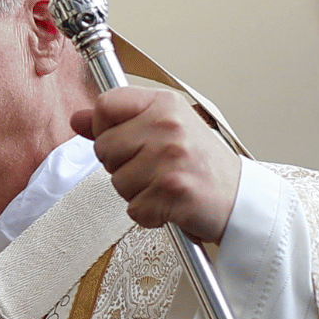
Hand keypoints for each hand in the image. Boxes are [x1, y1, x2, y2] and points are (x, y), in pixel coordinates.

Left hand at [71, 87, 240, 243]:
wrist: (241, 199)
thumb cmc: (203, 165)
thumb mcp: (164, 130)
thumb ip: (118, 123)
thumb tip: (78, 119)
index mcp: (165, 105)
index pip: (106, 105)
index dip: (104, 128)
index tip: (123, 140)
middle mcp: (168, 127)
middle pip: (104, 147)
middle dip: (121, 166)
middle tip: (153, 170)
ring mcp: (171, 158)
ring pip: (116, 181)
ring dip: (136, 192)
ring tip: (164, 186)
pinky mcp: (173, 191)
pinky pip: (134, 208)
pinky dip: (149, 214)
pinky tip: (170, 204)